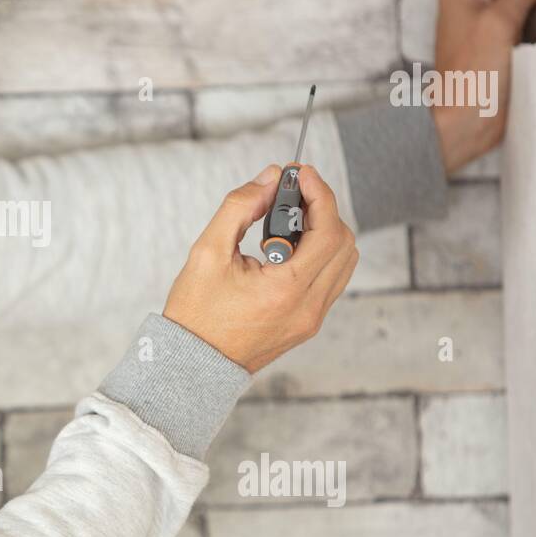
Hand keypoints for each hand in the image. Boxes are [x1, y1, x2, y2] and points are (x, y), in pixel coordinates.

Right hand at [163, 164, 357, 373]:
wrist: (192, 364)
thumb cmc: (195, 313)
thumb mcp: (207, 252)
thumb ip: (239, 207)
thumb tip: (269, 179)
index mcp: (286, 289)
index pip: (327, 230)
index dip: (319, 193)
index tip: (301, 173)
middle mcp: (308, 307)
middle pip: (343, 243)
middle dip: (321, 209)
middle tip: (291, 193)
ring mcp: (311, 318)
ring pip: (343, 262)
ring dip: (323, 232)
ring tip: (285, 223)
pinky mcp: (307, 323)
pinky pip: (330, 280)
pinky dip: (318, 255)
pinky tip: (285, 249)